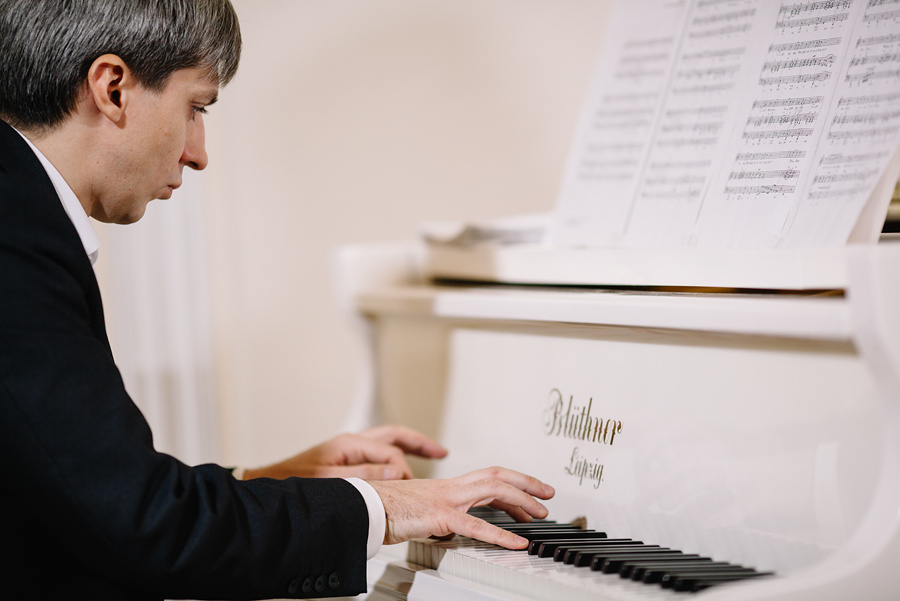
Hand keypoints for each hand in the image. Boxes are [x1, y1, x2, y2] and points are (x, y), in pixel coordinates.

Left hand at [242, 425, 447, 480]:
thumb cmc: (294, 482)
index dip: (404, 469)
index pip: (390, 452)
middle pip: (395, 436)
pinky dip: (396, 456)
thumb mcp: (331, 481)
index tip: (411, 486)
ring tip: (431, 454)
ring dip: (411, 447)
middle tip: (441, 452)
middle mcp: (352, 442)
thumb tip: (396, 470)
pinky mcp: (346, 459)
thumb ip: (365, 476)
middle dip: (420, 443)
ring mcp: (350, 449)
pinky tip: (404, 467)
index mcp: (350, 443)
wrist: (270, 484)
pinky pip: (379, 453)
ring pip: (388, 442)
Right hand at [370, 467, 554, 549]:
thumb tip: (452, 527)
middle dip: (526, 483)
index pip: (488, 477)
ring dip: (521, 500)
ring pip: (492, 490)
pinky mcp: (440, 515)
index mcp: (447, 487)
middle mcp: (450, 487)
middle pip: (497, 476)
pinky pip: (476, 525)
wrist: (364, 507)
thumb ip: (440, 516)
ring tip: (540, 514)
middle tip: (548, 495)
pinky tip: (517, 543)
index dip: (513, 481)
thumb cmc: (385, 511)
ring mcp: (446, 499)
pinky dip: (500, 535)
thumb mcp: (420, 512)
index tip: (531, 491)